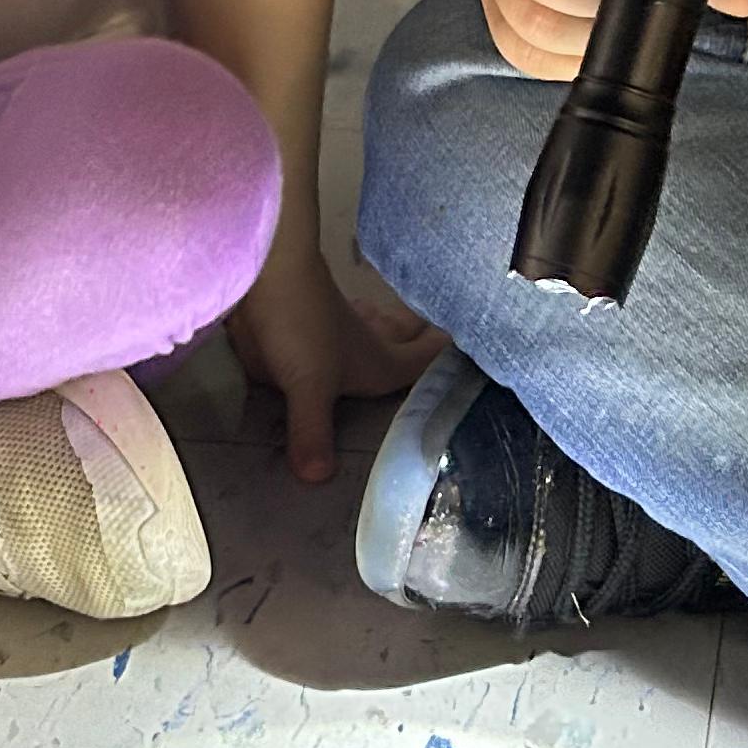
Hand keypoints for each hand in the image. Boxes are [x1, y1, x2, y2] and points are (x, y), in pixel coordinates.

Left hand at [230, 253, 444, 481]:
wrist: (263, 268)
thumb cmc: (299, 324)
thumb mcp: (308, 384)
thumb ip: (313, 431)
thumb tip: (318, 479)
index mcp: (380, 361)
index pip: (427, 362)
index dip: (452, 363)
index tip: (484, 363)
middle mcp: (369, 342)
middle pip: (408, 338)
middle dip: (426, 341)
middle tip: (448, 342)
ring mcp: (341, 327)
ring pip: (377, 327)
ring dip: (391, 330)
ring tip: (406, 336)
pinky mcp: (312, 319)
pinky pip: (343, 325)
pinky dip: (352, 327)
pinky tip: (341, 336)